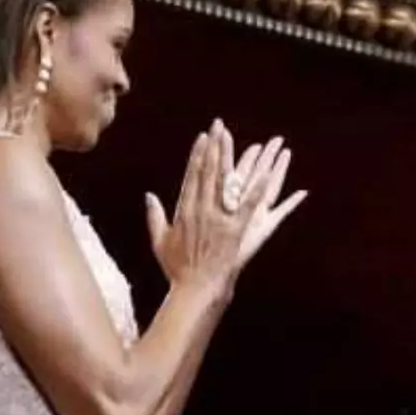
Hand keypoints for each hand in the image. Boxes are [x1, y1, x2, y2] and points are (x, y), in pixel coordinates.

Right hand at [142, 121, 261, 296]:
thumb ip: (155, 216)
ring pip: (225, 183)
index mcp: (184, 210)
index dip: (198, 155)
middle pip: (208, 172)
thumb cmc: (177, 268)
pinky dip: (256, 189)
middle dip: (214, 147)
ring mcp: (218, 219)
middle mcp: (200, 210)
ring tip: (239, 142)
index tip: (203, 137)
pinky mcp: (235, 230)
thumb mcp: (160, 241)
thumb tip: (149, 195)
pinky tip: (265, 173)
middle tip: (219, 126)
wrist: (195, 289)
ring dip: (231, 159)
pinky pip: (247, 205)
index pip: (191, 176)